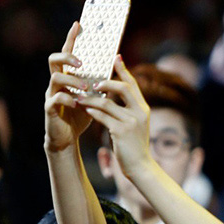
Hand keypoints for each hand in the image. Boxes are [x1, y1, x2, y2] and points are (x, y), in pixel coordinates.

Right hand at [44, 22, 93, 151]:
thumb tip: (117, 65)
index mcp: (67, 77)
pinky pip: (55, 98)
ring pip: (55, 77)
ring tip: (85, 87)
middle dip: (68, 56)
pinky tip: (77, 103)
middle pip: (54, 59)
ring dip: (72, 80)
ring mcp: (51, 94)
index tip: (79, 23)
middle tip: (82, 62)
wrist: (67, 138)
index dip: (71, 38)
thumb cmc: (80, 115)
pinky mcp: (50, 108)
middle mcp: (56, 82)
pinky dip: (68, 99)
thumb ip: (101, 82)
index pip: (67, 52)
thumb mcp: (94, 96)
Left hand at [78, 56, 151, 176]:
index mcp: (143, 109)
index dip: (123, 70)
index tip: (115, 57)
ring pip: (107, 103)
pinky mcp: (120, 132)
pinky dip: (91, 111)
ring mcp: (131, 122)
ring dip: (91, 99)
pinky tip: (83, 108)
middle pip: (123, 88)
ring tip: (80, 97)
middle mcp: (139, 112)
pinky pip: (102, 117)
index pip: (133, 85)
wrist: (140, 166)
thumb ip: (128, 110)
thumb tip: (113, 96)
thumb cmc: (134, 145)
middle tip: (92, 83)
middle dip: (106, 83)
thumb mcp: (135, 125)